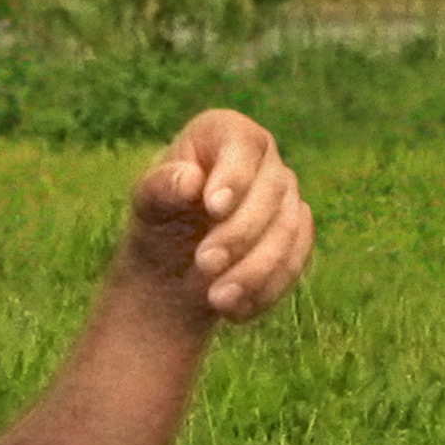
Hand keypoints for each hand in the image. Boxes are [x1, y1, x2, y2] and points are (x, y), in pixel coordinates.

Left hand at [124, 110, 313, 326]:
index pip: (242, 145)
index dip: (234, 175)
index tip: (213, 208)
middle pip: (271, 192)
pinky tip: (234, 311)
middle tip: (203, 264)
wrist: (175, 262)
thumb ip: (160, 188)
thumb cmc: (159, 219)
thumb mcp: (147, 204)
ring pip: (288, 231)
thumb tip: (189, 181)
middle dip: (239, 232)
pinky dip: (266, 289)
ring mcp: (287, 197)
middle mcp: (264, 159)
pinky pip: (296, 263)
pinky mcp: (298, 234)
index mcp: (225, 133)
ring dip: (255, 269)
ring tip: (216, 300)